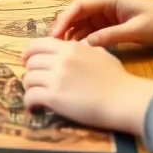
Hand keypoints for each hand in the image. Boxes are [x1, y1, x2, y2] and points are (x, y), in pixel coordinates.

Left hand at [22, 38, 152, 133]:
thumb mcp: (101, 55)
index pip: (38, 44)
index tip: (28, 61)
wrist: (124, 99)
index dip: (30, 53)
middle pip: (31, 62)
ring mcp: (56, 78)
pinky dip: (30, 103)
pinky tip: (36, 108)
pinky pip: (31, 97)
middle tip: (35, 82)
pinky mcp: (55, 97)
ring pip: (28, 79)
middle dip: (30, 72)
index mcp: (70, 48)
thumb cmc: (118, 79)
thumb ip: (85, 49)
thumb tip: (78, 47)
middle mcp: (60, 59)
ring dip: (30, 88)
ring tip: (37, 97)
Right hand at [51, 0, 152, 47]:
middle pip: (76, 16)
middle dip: (64, 30)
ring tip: (62, 54)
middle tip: (53, 48)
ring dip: (71, 37)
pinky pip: (91, 33)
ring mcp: (105, 17)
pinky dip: (83, 42)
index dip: (64, 20)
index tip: (55, 36)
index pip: (78, 7)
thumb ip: (111, 36)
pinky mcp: (110, 27)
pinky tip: (77, 54)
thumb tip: (86, 45)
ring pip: (81, 26)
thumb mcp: (136, 30)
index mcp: (108, 1)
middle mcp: (103, 7)